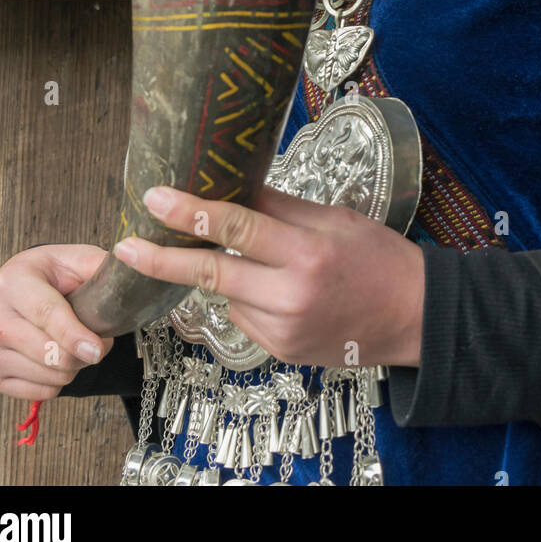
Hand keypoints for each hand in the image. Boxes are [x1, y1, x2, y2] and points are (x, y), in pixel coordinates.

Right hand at [0, 245, 114, 399]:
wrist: (19, 289)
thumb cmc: (53, 275)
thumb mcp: (77, 260)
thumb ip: (100, 268)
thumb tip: (128, 274)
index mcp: (12, 283)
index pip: (46, 315)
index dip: (74, 335)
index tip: (97, 349)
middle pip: (49, 353)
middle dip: (84, 351)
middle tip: (95, 336)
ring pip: (50, 376)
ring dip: (74, 365)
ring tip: (72, 342)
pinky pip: (41, 392)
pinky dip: (58, 379)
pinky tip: (53, 356)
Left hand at [112, 184, 424, 368]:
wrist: (415, 318)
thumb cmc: (379, 259)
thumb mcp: (334, 219)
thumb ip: (279, 208)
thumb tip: (230, 188)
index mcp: (307, 252)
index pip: (236, 227)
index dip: (189, 212)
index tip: (154, 198)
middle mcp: (290, 296)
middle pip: (211, 274)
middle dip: (162, 259)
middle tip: (125, 245)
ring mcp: (283, 330)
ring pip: (225, 296)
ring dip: (222, 274)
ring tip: (258, 262)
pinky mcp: (280, 353)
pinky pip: (243, 318)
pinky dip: (246, 299)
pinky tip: (277, 290)